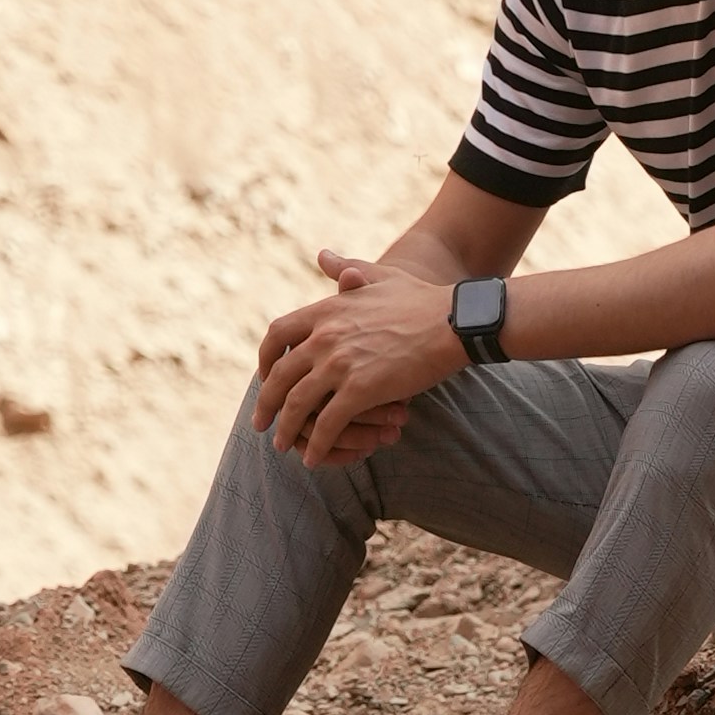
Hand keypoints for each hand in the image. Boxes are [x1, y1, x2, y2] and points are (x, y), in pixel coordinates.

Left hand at [255, 247, 461, 466]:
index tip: (265, 375)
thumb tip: (322, 256)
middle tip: (260, 422)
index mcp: (327, 310)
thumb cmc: (422, 299)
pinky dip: (317, 445)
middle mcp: (326, 336)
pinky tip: (314, 459)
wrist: (454, 321)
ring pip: (297, 404)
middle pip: (279, 375)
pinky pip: (327, 424)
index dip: (265, 358)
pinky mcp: (361, 390)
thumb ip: (346, 268)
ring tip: (280, 446)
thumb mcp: (379, 276)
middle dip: (265, 403)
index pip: (277, 334)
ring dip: (285, 430)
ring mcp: (341, 364)